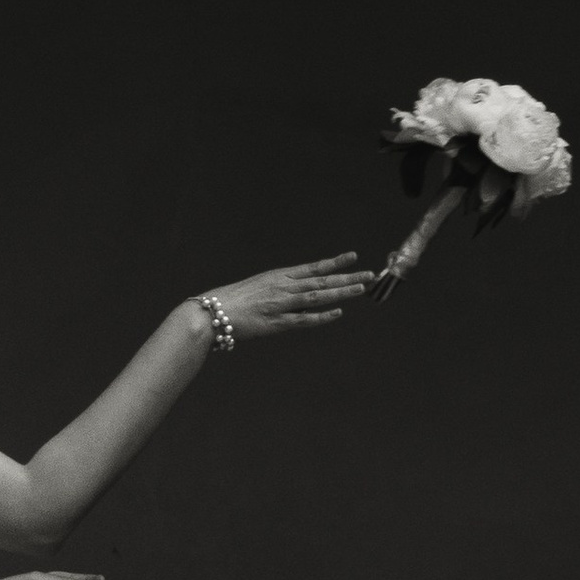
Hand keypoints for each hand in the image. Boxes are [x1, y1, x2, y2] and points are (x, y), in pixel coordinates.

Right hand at [200, 255, 373, 341]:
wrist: (209, 313)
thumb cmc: (230, 301)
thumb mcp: (257, 287)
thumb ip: (277, 288)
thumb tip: (293, 289)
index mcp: (278, 277)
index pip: (312, 268)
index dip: (334, 263)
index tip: (353, 256)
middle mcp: (282, 287)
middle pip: (321, 281)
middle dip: (347, 278)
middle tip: (370, 274)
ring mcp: (280, 305)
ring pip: (317, 296)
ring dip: (340, 293)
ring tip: (361, 289)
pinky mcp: (275, 323)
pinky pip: (303, 319)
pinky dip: (321, 316)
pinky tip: (337, 313)